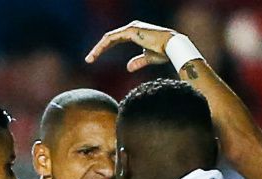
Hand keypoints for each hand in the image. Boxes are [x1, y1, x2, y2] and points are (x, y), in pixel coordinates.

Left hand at [85, 21, 203, 71]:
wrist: (173, 47)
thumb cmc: (164, 52)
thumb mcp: (148, 58)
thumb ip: (138, 61)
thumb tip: (127, 68)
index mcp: (135, 32)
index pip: (115, 40)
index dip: (104, 48)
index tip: (95, 59)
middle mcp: (132, 28)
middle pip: (110, 38)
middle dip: (98, 49)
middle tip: (88, 60)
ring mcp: (131, 28)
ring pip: (109, 38)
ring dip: (98, 49)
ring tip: (89, 59)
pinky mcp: (131, 31)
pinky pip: (112, 38)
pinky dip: (102, 46)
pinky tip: (96, 54)